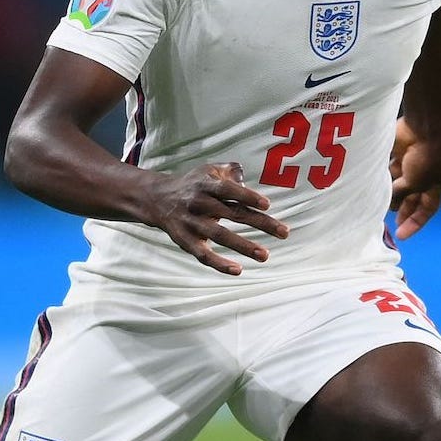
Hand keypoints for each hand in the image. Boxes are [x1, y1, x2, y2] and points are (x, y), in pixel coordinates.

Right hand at [146, 162, 288, 274]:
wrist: (156, 198)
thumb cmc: (192, 184)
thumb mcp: (208, 170)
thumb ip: (230, 171)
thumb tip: (247, 177)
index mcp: (206, 185)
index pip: (229, 190)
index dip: (248, 197)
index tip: (267, 205)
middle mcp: (199, 203)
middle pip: (233, 214)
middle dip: (260, 223)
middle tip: (284, 233)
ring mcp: (192, 223)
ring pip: (220, 236)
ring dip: (244, 246)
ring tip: (265, 256)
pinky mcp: (186, 241)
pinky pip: (203, 255)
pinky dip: (219, 264)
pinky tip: (238, 270)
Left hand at [388, 117, 440, 240]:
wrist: (425, 126)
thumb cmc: (427, 156)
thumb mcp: (415, 182)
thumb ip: (401, 193)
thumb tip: (388, 201)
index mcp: (436, 185)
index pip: (427, 209)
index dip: (416, 223)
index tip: (402, 235)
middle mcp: (425, 176)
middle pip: (412, 198)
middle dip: (402, 209)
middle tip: (390, 222)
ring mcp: (412, 164)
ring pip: (399, 184)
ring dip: (390, 193)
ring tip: (381, 201)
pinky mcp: (399, 153)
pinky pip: (389, 169)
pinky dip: (383, 176)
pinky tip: (375, 182)